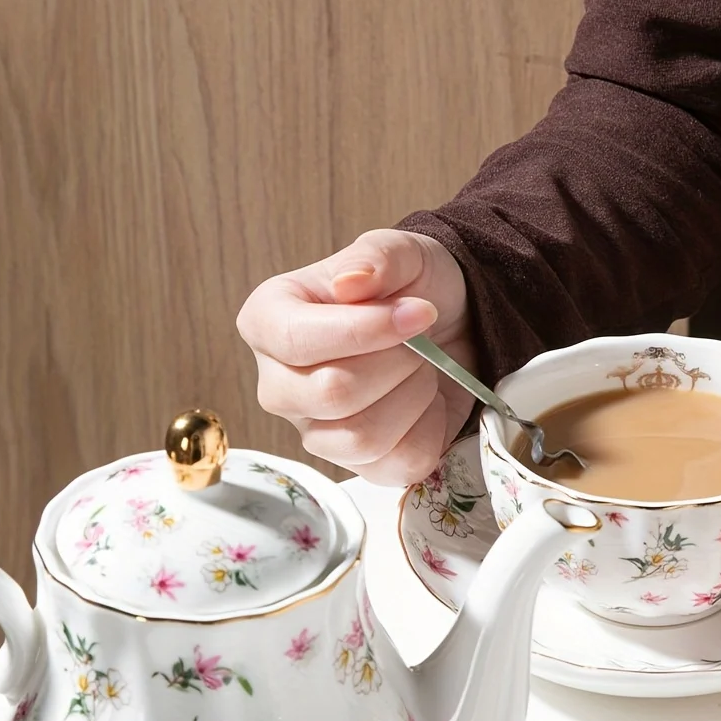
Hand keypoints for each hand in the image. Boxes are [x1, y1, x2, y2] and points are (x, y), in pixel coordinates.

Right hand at [237, 229, 476, 485]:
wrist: (452, 329)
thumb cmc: (410, 289)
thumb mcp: (399, 253)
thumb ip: (374, 259)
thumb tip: (350, 283)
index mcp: (268, 323)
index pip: (295, 341)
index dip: (364, 331)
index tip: (419, 313)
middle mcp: (280, 385)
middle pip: (330, 394)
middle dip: (396, 364)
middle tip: (422, 341)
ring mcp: (316, 433)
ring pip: (362, 437)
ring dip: (413, 396)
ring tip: (423, 368)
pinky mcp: (360, 468)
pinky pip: (397, 465)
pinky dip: (430, 430)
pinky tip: (428, 402)